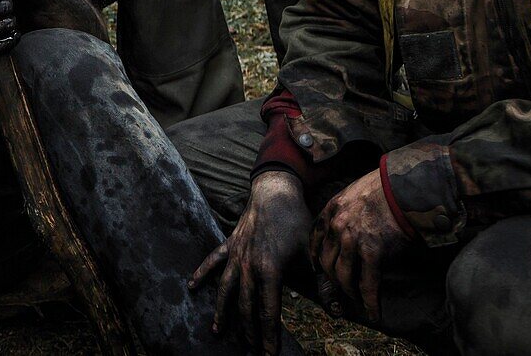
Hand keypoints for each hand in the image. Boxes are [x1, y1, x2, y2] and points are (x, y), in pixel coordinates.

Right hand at [190, 170, 310, 355]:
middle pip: (245, 305)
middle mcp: (249, 264)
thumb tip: (338, 311)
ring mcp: (236, 253)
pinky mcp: (229, 243)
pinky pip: (213, 260)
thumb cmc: (295, 220)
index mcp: (269, 269)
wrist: (274, 190)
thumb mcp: (312, 251)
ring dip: (222, 310)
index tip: (270, 354)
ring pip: (225, 288)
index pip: (268, 311)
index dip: (270, 335)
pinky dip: (202, 273)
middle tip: (250, 351)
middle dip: (248, 331)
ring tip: (217, 331)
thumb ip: (323, 283)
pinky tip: (192, 286)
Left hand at [309, 169, 410, 323]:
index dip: (315, 256)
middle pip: (326, 261)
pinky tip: (373, 312)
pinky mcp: (373, 254)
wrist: (402, 189)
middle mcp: (337, 227)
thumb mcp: (352, 193)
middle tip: (339, 288)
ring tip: (355, 300)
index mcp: (330, 210)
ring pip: (342, 276)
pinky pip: (367, 285)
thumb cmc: (382, 189)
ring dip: (348, 292)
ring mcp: (353, 241)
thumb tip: (348, 226)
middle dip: (331, 279)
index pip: (315, 238)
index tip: (318, 267)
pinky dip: (369, 302)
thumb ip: (344, 210)